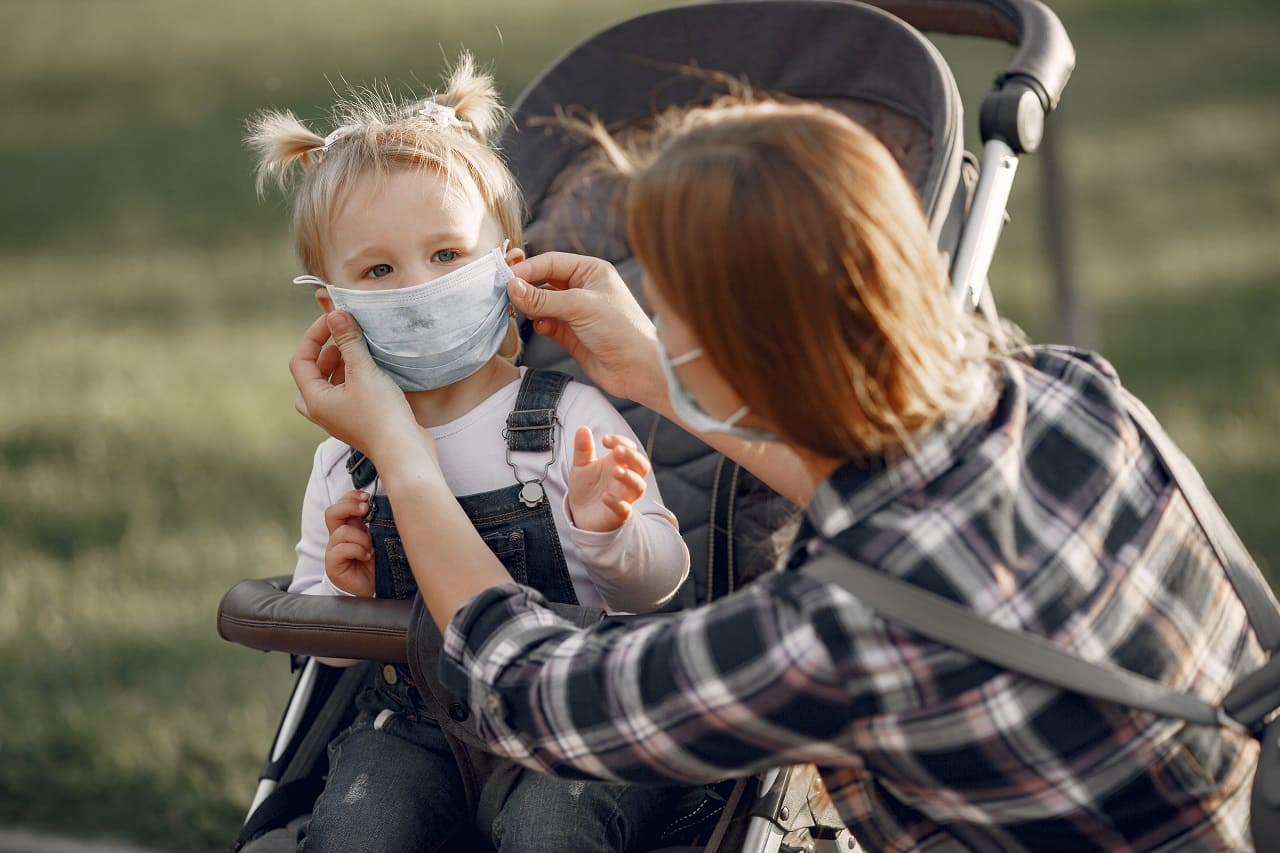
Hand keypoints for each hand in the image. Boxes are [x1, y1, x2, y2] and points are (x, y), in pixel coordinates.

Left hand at [290, 311, 434, 467]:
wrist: (404, 452)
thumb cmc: (381, 415)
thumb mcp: (364, 372)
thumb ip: (349, 342)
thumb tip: (335, 313)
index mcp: (315, 400)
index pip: (301, 361)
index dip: (314, 336)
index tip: (334, 320)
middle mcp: (323, 411)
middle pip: (311, 376)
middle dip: (324, 353)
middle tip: (342, 338)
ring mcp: (340, 418)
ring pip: (328, 386)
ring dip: (339, 366)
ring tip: (357, 353)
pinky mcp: (359, 421)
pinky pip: (346, 394)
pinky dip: (353, 379)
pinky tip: (372, 371)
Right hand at [324, 490, 374, 596]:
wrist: (374, 588)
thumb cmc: (379, 562)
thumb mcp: (381, 538)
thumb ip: (378, 523)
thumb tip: (386, 506)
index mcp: (350, 526)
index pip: (342, 504)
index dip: (351, 497)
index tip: (367, 497)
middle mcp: (339, 536)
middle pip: (332, 512)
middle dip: (349, 506)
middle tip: (364, 508)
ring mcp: (334, 549)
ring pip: (342, 532)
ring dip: (361, 537)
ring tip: (372, 548)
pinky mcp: (332, 563)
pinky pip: (341, 549)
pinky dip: (357, 550)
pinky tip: (367, 556)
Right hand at [508, 253, 664, 409]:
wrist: (639, 370)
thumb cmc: (620, 329)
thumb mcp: (580, 307)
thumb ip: (543, 298)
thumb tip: (511, 287)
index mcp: (591, 270)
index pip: (551, 261)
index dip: (527, 268)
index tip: (504, 278)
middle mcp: (583, 287)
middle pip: (543, 280)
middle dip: (526, 288)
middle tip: (504, 296)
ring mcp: (576, 311)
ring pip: (542, 303)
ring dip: (530, 307)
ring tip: (520, 312)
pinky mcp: (570, 333)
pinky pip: (546, 323)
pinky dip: (539, 324)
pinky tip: (541, 327)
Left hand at [567, 427, 650, 532]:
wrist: (580, 514)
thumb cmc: (586, 487)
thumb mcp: (581, 466)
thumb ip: (583, 449)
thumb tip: (582, 428)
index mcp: (619, 463)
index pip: (630, 448)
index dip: (622, 441)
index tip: (605, 440)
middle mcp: (626, 479)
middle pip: (642, 466)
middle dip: (632, 457)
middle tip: (617, 451)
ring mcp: (625, 496)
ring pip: (639, 486)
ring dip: (629, 477)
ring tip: (615, 471)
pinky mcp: (619, 514)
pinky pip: (625, 509)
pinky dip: (618, 503)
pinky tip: (605, 496)